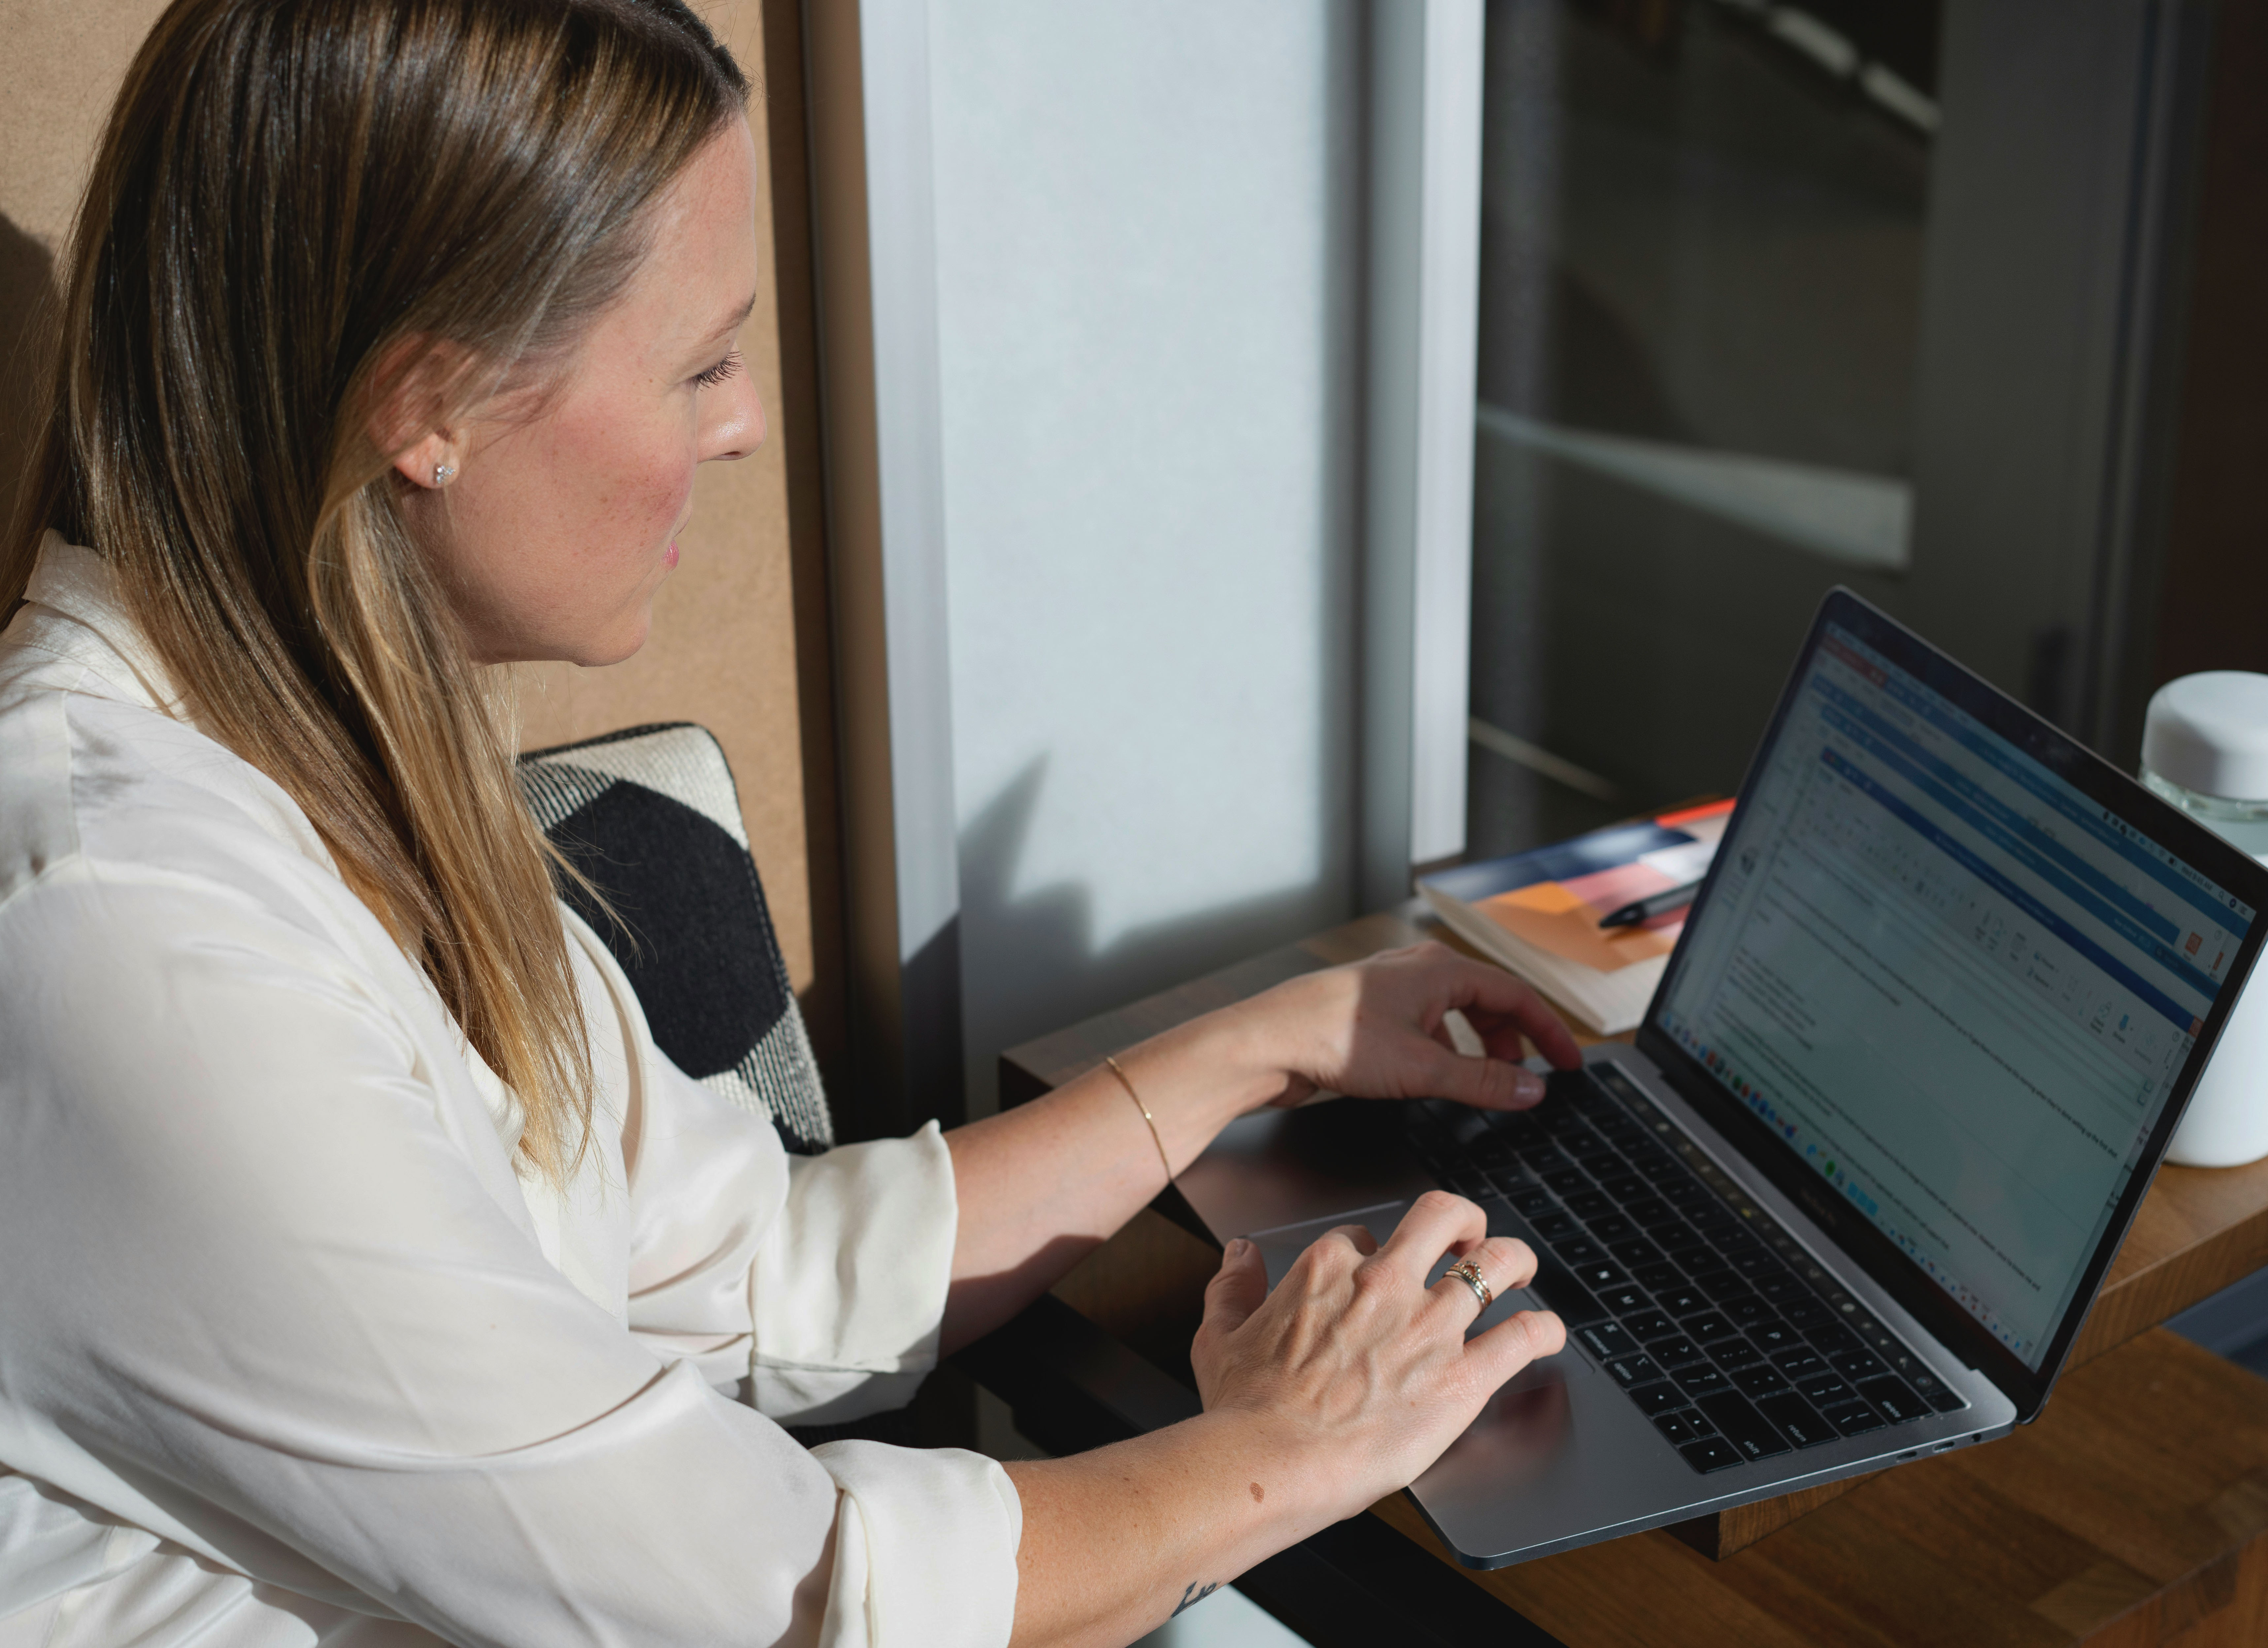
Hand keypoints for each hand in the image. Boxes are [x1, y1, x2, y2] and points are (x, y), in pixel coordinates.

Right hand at [1189, 1191, 1565, 1520]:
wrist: (1271, 1461)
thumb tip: (1238, 1254)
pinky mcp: (1463, 1377)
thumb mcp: (1219, 1335)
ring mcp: (1429, 1328)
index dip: (1375, 1252)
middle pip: (1443, 1217)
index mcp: (1329, 1270)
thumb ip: (1231, 1286)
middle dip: (1464, 1220)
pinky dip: (1544, 1329)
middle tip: (1470, 1237)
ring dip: (1516, 1260)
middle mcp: (1385, 1285)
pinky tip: (1547, 1331)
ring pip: (1496, 1264)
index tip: (1377, 1272)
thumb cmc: (1245, 1410)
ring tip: (1521, 1268)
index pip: (1365, 1236)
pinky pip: (1523, 1336)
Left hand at [1240, 940, 1583, 1112]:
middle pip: (1486, 1001)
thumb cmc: (1333, 1040)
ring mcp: (1392, 990)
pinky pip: (1425, 1029)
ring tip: (1485, 1085)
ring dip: (1476, 1050)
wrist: (1265, 1043)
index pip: (1515, 994)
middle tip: (1526, 1081)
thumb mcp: (1422, 1068)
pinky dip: (1443, 1053)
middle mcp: (1417, 971)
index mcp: (1439, 969)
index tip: (1569, 1062)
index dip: (1547, 1030)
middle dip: (1511, 1042)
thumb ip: (1482, 1081)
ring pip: (1454, 1017)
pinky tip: (1437, 1080)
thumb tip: (1530, 1090)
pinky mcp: (1370, 1014)